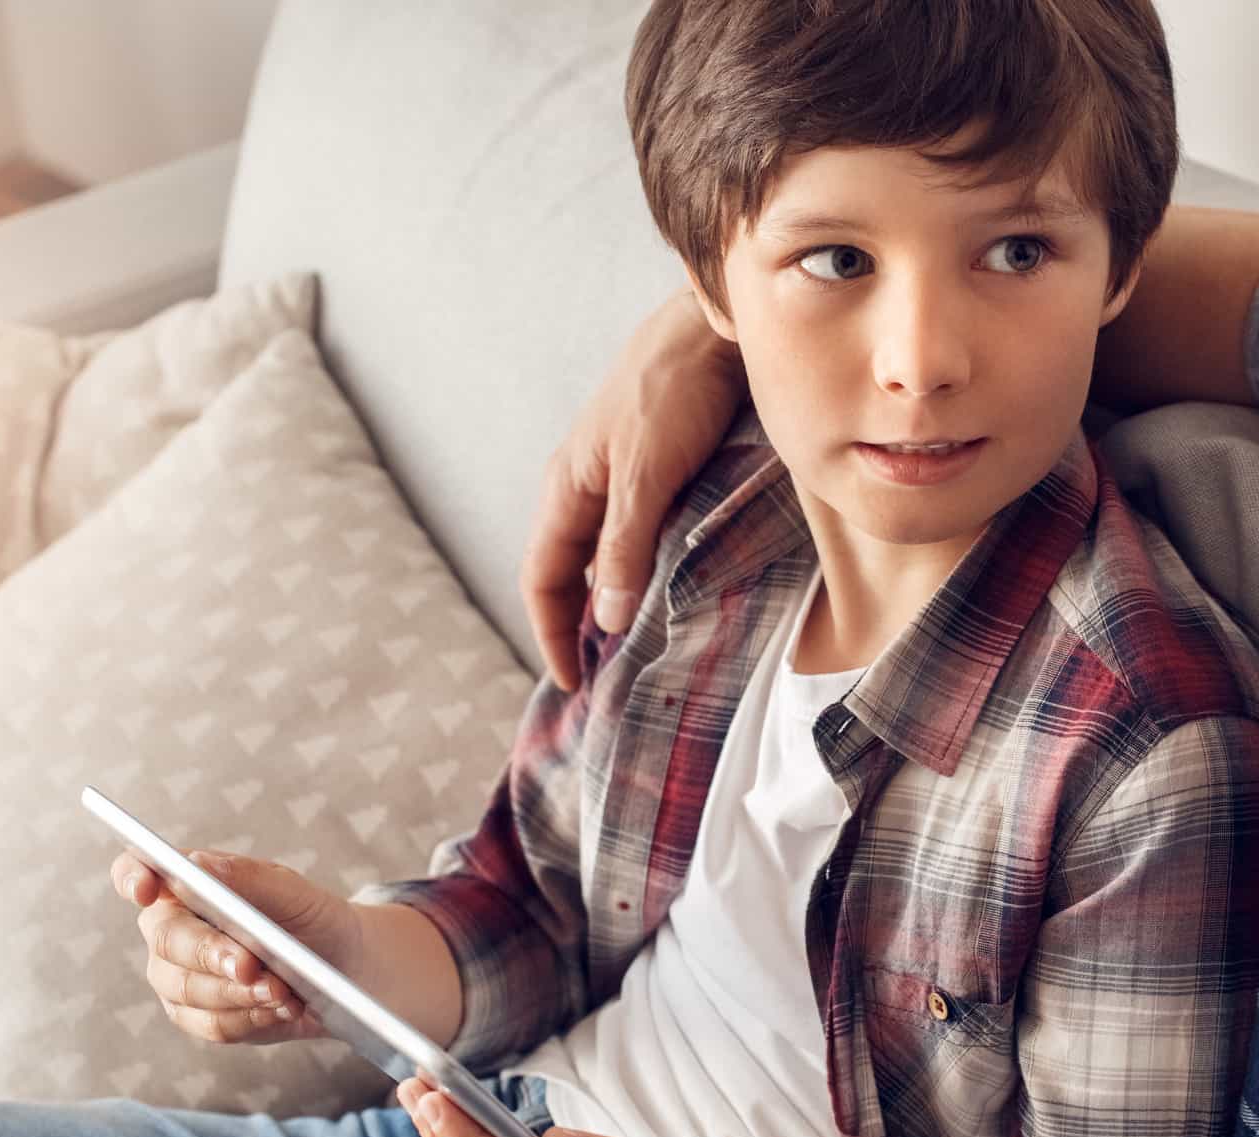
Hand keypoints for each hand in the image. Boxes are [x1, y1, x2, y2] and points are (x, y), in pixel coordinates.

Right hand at [113, 850, 361, 1045]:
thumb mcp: (290, 891)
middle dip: (211, 953)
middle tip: (250, 964)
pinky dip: (250, 1017)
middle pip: (167, 941)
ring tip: (282, 990)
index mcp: (185, 887)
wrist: (343, 966)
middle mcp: (171, 932)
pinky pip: (211, 1024)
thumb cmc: (308, 918)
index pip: (135, 873)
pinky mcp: (199, 1018)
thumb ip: (244, 877)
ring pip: (188, 990)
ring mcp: (178, 978)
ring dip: (239, 992)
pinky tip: (281, 1008)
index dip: (132, 878)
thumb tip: (196, 865)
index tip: (146, 890)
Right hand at [521, 286, 745, 688]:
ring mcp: (622, 480)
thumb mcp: (645, 475)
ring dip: (615, 604)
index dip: (551, 635)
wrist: (716, 328)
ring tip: (641, 652)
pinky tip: (675, 596)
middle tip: (608, 683)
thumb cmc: (674, 390)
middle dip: (580, 629)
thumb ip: (623, 546)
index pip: (542, 580)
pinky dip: (648, 575)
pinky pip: (643, 539)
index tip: (575, 685)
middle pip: (569, 575)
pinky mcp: (661, 472)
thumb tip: (604, 619)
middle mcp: (587, 487)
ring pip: (606, 558)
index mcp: (567, 488)